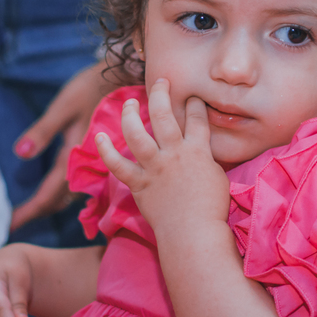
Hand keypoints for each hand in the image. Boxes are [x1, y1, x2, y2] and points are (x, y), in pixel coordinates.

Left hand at [11, 60, 113, 230]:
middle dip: (38, 211)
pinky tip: (58, 190)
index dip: (31, 210)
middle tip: (15, 221)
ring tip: (33, 209)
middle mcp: (89, 168)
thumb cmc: (91, 89)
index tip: (11, 224)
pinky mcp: (102, 158)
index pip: (49, 194)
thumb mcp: (64, 106)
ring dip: (52, 203)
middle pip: (60, 200)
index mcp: (75, 157)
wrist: (126, 78)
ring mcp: (98, 165)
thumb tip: (20, 153)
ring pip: (72, 194)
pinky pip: (82, 184)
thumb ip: (43, 131)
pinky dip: (66, 191)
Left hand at [94, 79, 230, 237]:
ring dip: (131, 114)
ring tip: (130, 103)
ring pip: (138, 133)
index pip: (197, 119)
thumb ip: (207, 162)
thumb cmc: (212, 210)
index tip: (191, 96)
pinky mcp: (139, 184)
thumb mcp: (218, 179)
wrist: (194, 234)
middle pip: (165, 115)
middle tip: (159, 82)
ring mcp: (155, 168)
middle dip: (161, 94)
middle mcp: (174, 154)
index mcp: (199, 152)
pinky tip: (98, 136)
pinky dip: (106, 150)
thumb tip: (202, 154)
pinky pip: (118, 165)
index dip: (195, 104)